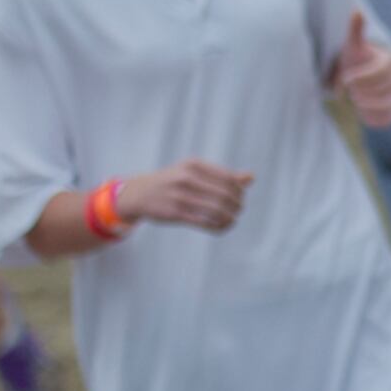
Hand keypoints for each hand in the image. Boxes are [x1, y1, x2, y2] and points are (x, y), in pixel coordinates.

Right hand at [123, 158, 252, 231]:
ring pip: (216, 210)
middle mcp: (186, 178)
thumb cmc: (173, 181)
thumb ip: (222, 174)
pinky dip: (219, 226)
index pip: (228, 178)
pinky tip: (223, 226)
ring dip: (230, 217)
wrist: (139, 193)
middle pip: (225, 195)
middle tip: (238, 209)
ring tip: (232, 219)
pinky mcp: (174, 214)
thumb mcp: (194, 171)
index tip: (240, 196)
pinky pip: (204, 223)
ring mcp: (179, 196)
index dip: (239, 190)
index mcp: (193, 164)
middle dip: (237, 205)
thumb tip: (251, 178)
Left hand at [329, 11, 390, 127]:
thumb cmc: (354, 60)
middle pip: (390, 88)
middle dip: (365, 90)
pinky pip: (388, 118)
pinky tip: (360, 112)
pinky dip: (373, 117)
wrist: (355, 78)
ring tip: (354, 100)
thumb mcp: (352, 46)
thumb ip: (355, 31)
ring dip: (369, 104)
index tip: (345, 80)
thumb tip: (357, 11)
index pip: (384, 70)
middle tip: (348, 89)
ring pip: (390, 104)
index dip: (364, 77)